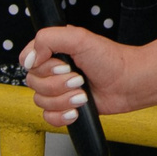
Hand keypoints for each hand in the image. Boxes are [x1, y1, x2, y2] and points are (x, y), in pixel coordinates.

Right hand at [21, 24, 140, 125]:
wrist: (130, 83)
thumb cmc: (111, 59)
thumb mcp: (79, 38)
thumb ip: (48, 39)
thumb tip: (29, 57)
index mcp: (53, 50)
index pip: (27, 61)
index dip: (42, 67)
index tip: (63, 66)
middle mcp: (53, 70)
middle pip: (33, 83)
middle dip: (58, 85)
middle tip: (79, 79)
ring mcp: (59, 89)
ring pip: (41, 101)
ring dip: (64, 99)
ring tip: (83, 93)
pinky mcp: (65, 107)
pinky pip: (48, 117)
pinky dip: (62, 115)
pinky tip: (77, 108)